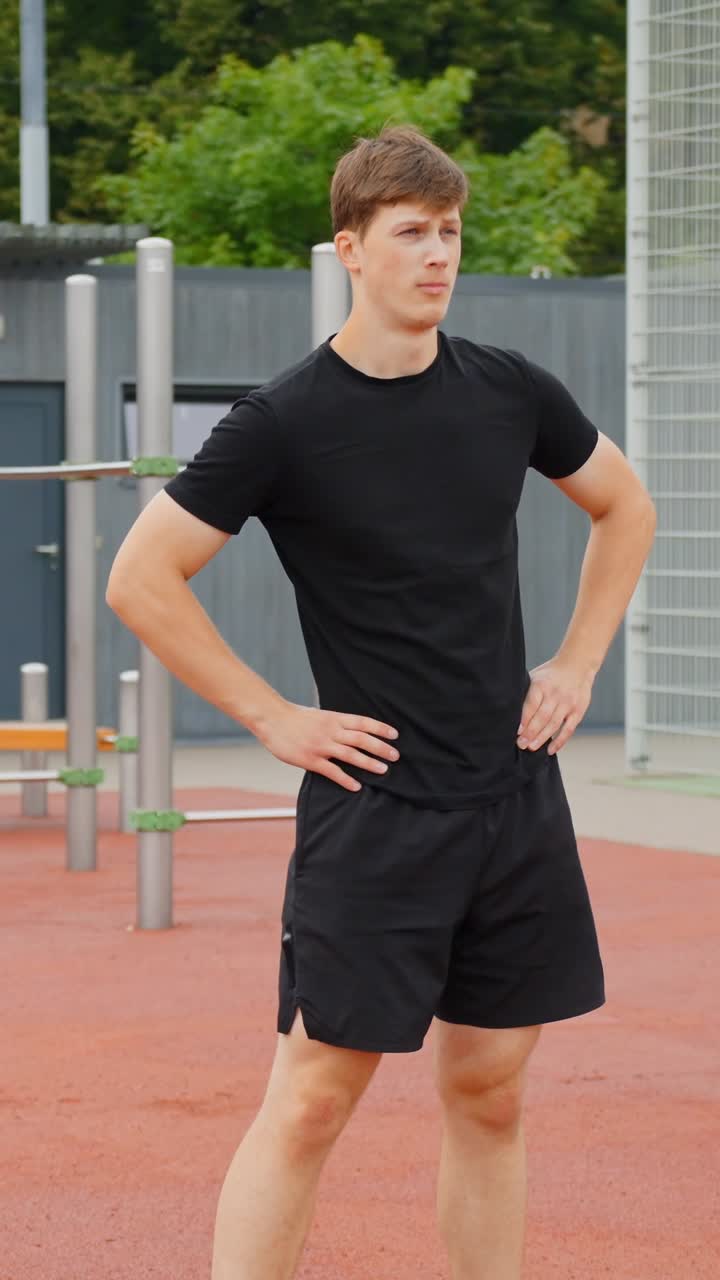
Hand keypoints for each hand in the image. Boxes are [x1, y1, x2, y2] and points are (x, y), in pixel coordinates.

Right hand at [254, 701, 399, 791]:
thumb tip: (351, 727)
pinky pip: (332, 771)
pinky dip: (346, 779)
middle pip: (361, 739)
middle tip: (396, 756)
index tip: (395, 735)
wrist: (272, 719)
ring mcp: (321, 746)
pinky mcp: (310, 759)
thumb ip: (335, 722)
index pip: (363, 722)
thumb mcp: (319, 714)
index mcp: (334, 718)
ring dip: (369, 763)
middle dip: (380, 747)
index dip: (380, 728)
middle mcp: (331, 731)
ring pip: (350, 755)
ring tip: (383, 770)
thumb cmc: (295, 717)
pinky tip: (356, 786)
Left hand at [517, 659, 593, 755]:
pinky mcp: (578, 711)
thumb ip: (526, 692)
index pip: (532, 704)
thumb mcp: (535, 676)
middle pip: (542, 717)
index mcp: (542, 685)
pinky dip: (560, 741)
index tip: (517, 731)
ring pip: (554, 724)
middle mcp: (555, 694)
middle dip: (531, 732)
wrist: (577, 666)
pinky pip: (568, 729)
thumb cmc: (550, 674)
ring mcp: (568, 703)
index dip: (524, 719)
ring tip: (532, 747)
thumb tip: (509, 711)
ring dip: (542, 738)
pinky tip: (551, 749)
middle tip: (521, 744)